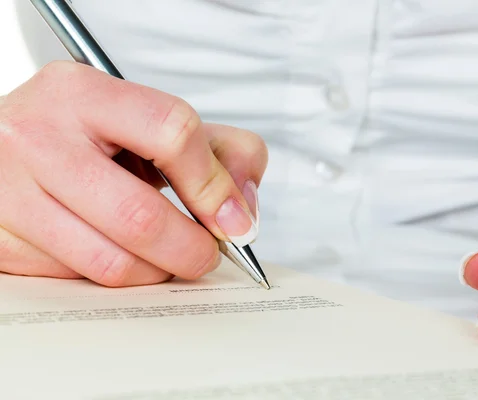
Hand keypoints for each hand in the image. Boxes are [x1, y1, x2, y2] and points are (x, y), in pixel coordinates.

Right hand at [0, 61, 266, 286]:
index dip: (213, 185)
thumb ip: (219, 150)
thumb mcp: (150, 122)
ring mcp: (9, 192)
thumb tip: (243, 209)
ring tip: (168, 257)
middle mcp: (37, 137)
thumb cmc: (86, 135)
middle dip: (191, 249)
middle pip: (139, 216)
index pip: (172, 132)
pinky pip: (76, 280)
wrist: (7, 144)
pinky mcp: (0, 239)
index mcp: (83, 93)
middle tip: (207, 254)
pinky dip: (115, 277)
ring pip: (110, 261)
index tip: (233, 219)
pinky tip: (120, 253)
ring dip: (157, 271)